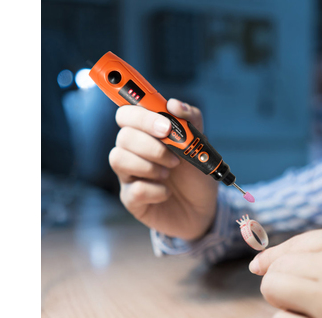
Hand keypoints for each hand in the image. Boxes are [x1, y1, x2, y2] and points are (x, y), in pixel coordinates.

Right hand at [110, 99, 217, 239]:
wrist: (203, 208)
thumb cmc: (196, 174)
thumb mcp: (201, 145)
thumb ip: (191, 120)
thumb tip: (174, 104)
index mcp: (146, 134)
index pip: (127, 114)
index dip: (141, 116)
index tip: (165, 126)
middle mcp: (133, 151)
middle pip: (123, 135)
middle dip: (151, 145)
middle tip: (175, 157)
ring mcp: (129, 175)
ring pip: (118, 159)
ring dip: (149, 166)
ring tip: (169, 173)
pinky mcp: (131, 199)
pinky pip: (134, 189)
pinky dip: (156, 191)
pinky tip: (166, 193)